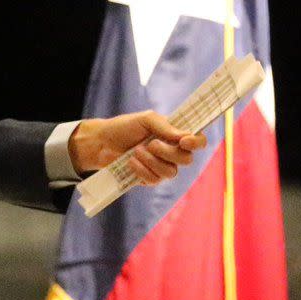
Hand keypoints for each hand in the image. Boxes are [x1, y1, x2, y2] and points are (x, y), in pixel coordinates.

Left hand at [68, 110, 205, 184]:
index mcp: (175, 135)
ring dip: (152, 161)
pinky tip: (131, 162)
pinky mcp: (149, 178)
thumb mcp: (145, 120)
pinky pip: (154, 179)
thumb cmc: (124, 127)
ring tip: (136, 151)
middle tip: (150, 144)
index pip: (198, 141)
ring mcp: (162, 166)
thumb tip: (183, 137)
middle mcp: (172, 152)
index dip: (197, 142)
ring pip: (171, 172)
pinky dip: (142, 170)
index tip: (184, 141)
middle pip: (186, 159)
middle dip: (167, 152)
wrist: (102, 143)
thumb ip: (165, 126)